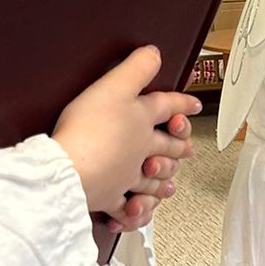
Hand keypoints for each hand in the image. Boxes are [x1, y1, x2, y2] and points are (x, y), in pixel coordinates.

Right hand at [54, 48, 199, 230]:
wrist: (70, 168)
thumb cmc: (90, 129)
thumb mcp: (114, 85)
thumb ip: (136, 68)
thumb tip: (155, 53)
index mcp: (143, 123)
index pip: (168, 108)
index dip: (182, 104)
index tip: (194, 106)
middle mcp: (140, 151)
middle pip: (166, 148)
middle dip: (179, 147)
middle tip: (188, 148)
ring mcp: (126, 177)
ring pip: (153, 182)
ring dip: (163, 182)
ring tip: (170, 185)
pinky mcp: (108, 197)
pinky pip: (125, 209)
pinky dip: (132, 212)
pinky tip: (135, 211)